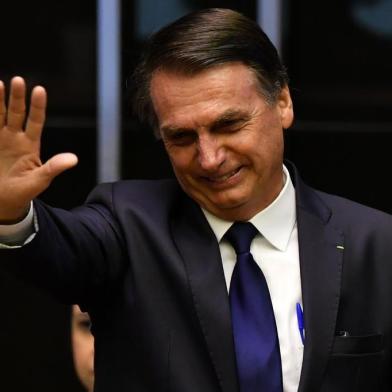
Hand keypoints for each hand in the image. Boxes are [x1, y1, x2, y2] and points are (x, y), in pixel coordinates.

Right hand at [0, 76, 77, 222]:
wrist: (2, 203)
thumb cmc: (23, 192)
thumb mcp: (40, 180)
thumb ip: (54, 168)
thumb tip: (74, 159)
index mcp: (30, 145)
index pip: (36, 121)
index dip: (38, 106)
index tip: (40, 90)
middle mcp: (14, 138)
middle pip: (15, 113)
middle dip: (16, 98)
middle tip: (18, 80)